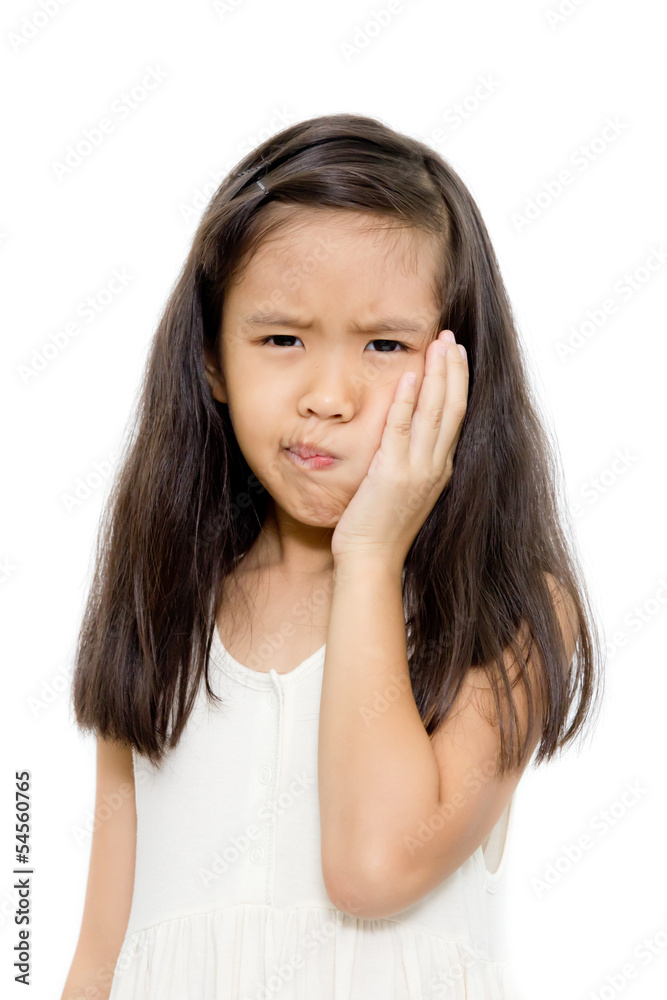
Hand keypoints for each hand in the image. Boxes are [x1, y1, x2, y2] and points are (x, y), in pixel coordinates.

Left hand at [331, 330, 468, 568]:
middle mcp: (435, 466)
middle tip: (452, 337)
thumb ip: (409, 463)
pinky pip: (402, 429)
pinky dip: (407, 400)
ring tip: (438, 344)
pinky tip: (409, 374)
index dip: (458, 383)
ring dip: (438, 375)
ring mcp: (417, 470)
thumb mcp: (403, 491)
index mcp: (440, 469)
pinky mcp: (393, 473)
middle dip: (454, 370)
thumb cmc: (381, 530)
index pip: (455, 417)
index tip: (457, 356)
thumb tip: (404, 440)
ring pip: (434, 412)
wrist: (372, 560)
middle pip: (453, 408)